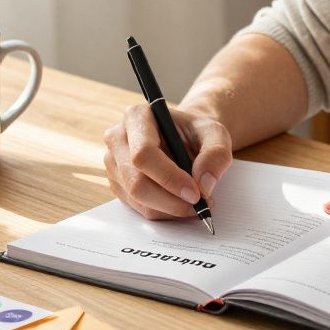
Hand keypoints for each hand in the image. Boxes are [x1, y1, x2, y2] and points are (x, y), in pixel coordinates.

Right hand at [103, 104, 232, 219]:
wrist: (184, 138)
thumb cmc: (195, 132)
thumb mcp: (216, 134)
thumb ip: (216, 154)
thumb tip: (204, 184)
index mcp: (137, 117)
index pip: (143, 154)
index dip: (169, 178)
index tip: (195, 193)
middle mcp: (117, 138)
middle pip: (136, 182)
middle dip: (170, 201)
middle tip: (198, 206)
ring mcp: (114, 163)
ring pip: (137, 199)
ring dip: (169, 209)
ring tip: (194, 203)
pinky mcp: (117, 183)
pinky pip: (137, 207)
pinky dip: (163, 211)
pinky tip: (180, 203)